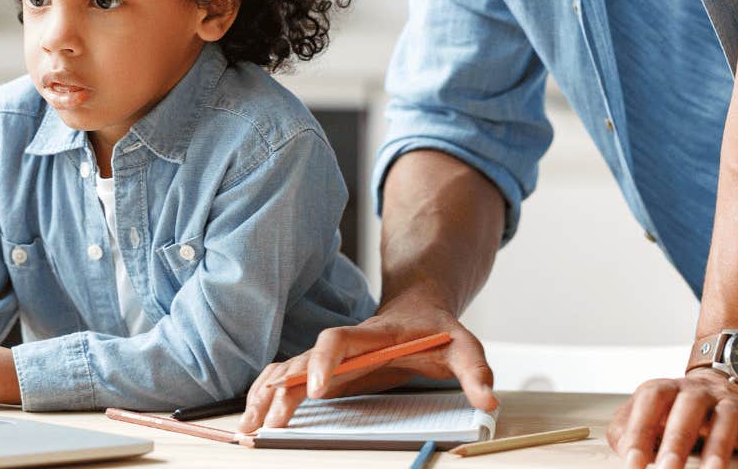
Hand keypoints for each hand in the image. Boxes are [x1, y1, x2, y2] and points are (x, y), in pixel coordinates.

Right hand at [239, 291, 496, 432]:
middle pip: (300, 362)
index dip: (322, 363)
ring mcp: (327, 361)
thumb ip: (475, 369)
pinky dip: (264, 397)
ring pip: (284, 371)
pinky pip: (285, 381)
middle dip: (282, 391)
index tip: (315, 390)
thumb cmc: (435, 330)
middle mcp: (341, 347)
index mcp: (369, 335)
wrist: (417, 310)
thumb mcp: (462, 344)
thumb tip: (489, 400)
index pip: (336, 341)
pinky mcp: (323, 374)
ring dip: (264, 396)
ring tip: (248, 427)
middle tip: (272, 423)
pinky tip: (250, 419)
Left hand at [606, 368, 737, 468]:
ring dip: (718, 448)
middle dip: (678, 441)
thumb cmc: (680, 411)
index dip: (640, 430)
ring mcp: (732, 401)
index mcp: (669, 388)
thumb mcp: (651, 414)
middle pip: (689, 407)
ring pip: (726, 417)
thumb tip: (623, 450)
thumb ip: (628, 429)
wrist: (727, 386)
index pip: (651, 400)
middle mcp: (701, 390)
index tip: (632, 464)